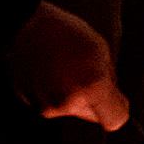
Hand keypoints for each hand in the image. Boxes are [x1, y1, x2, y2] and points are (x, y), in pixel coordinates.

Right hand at [5, 0, 129, 130]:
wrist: (26, 24)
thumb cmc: (68, 33)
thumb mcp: (102, 50)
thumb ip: (109, 81)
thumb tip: (111, 97)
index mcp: (91, 88)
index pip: (115, 119)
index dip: (117, 108)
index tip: (115, 98)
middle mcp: (67, 104)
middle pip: (92, 115)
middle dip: (93, 99)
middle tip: (85, 71)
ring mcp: (44, 105)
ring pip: (70, 109)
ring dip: (72, 94)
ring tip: (64, 66)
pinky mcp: (28, 102)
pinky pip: (50, 102)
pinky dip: (51, 90)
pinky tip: (48, 68)